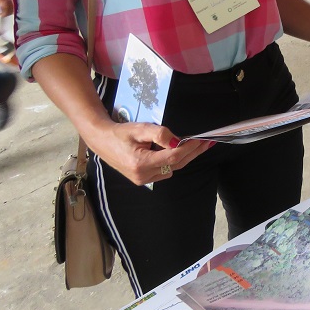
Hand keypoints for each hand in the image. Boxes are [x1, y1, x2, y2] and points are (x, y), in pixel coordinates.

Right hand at [90, 120, 212, 185]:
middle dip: (193, 153)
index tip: (201, 139)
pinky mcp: (143, 179)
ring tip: (197, 144)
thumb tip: (177, 141)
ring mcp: (143, 180)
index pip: (173, 157)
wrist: (102, 142)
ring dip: (185, 157)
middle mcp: (143, 175)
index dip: (189, 148)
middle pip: (176, 165)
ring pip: (172, 169)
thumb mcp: (141, 128)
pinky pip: (165, 171)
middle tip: (207, 143)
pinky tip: (180, 151)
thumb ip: (160, 134)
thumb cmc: (121, 133)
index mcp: (141, 163)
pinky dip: (174, 161)